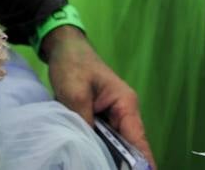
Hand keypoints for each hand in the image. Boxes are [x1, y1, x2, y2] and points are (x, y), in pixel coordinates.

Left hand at [45, 27, 155, 167]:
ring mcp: (112, 116)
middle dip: (121, 161)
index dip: (142, 161)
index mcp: (126, 104)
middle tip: (104, 168)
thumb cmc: (72, 64)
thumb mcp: (75, 91)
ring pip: (114, 144)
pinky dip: (97, 147)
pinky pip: (102, 138)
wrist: (62, 47)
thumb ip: (84, 120)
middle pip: (128, 145)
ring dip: (107, 155)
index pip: (138, 139)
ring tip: (95, 163)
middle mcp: (124, 112)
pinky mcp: (99, 118)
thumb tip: (88, 147)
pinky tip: (89, 156)